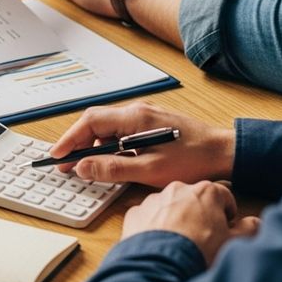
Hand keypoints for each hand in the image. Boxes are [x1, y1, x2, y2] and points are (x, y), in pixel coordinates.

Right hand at [50, 103, 234, 186]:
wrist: (225, 152)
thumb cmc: (193, 159)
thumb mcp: (149, 170)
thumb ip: (113, 168)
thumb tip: (83, 166)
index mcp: (135, 118)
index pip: (91, 121)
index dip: (70, 138)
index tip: (57, 154)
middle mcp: (137, 111)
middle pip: (96, 121)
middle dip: (78, 142)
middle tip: (66, 162)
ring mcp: (145, 116)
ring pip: (108, 127)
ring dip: (93, 144)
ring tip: (86, 165)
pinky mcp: (152, 124)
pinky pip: (121, 131)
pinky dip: (109, 144)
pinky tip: (111, 160)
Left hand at [121, 181, 260, 265]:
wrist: (161, 264)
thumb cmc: (199, 251)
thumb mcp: (232, 242)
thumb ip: (249, 228)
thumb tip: (255, 223)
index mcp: (206, 191)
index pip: (224, 196)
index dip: (227, 214)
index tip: (225, 226)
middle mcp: (178, 189)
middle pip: (195, 199)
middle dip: (200, 214)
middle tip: (202, 236)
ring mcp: (154, 199)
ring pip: (169, 206)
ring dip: (175, 218)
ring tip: (180, 241)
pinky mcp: (136, 212)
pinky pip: (148, 216)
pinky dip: (154, 226)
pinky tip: (160, 243)